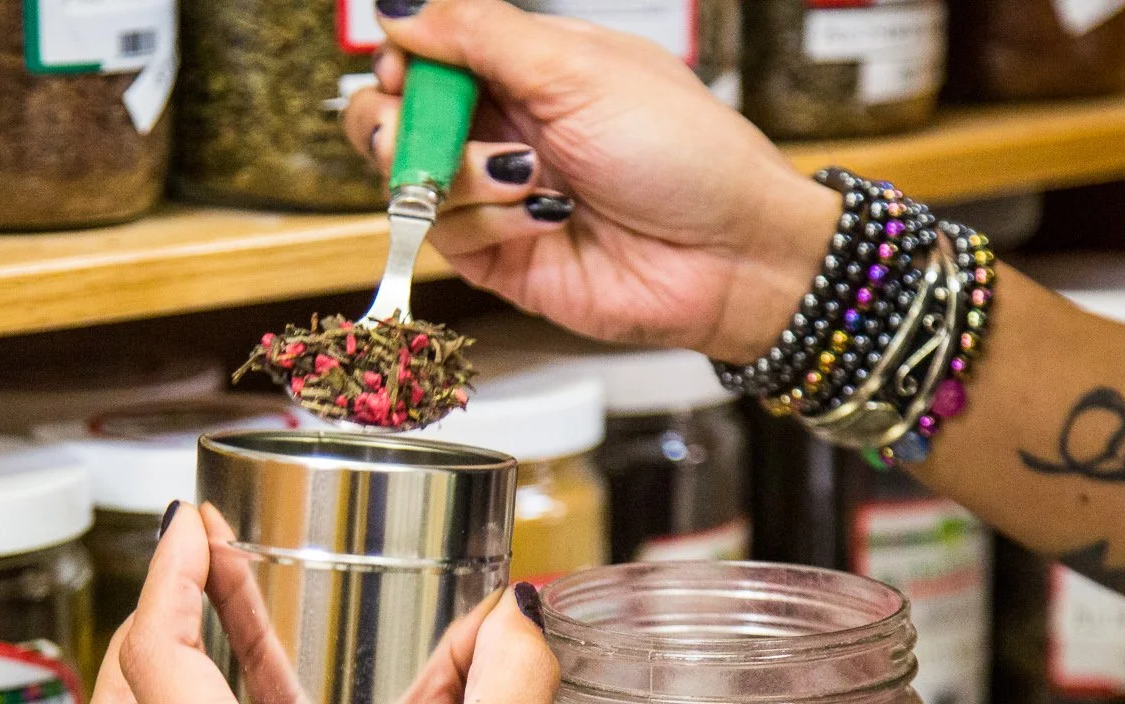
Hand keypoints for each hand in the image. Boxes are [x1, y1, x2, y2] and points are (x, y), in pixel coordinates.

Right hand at [344, 0, 841, 363]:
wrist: (731, 252)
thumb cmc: (685, 152)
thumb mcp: (578, 67)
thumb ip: (480, 33)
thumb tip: (398, 6)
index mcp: (522, 70)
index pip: (421, 53)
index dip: (402, 59)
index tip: (407, 65)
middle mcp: (501, 130)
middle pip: (393, 119)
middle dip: (398, 121)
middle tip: (423, 126)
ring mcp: (495, 196)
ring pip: (409, 180)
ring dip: (462, 173)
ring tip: (529, 175)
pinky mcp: (499, 258)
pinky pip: (448, 236)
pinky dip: (490, 221)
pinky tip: (547, 217)